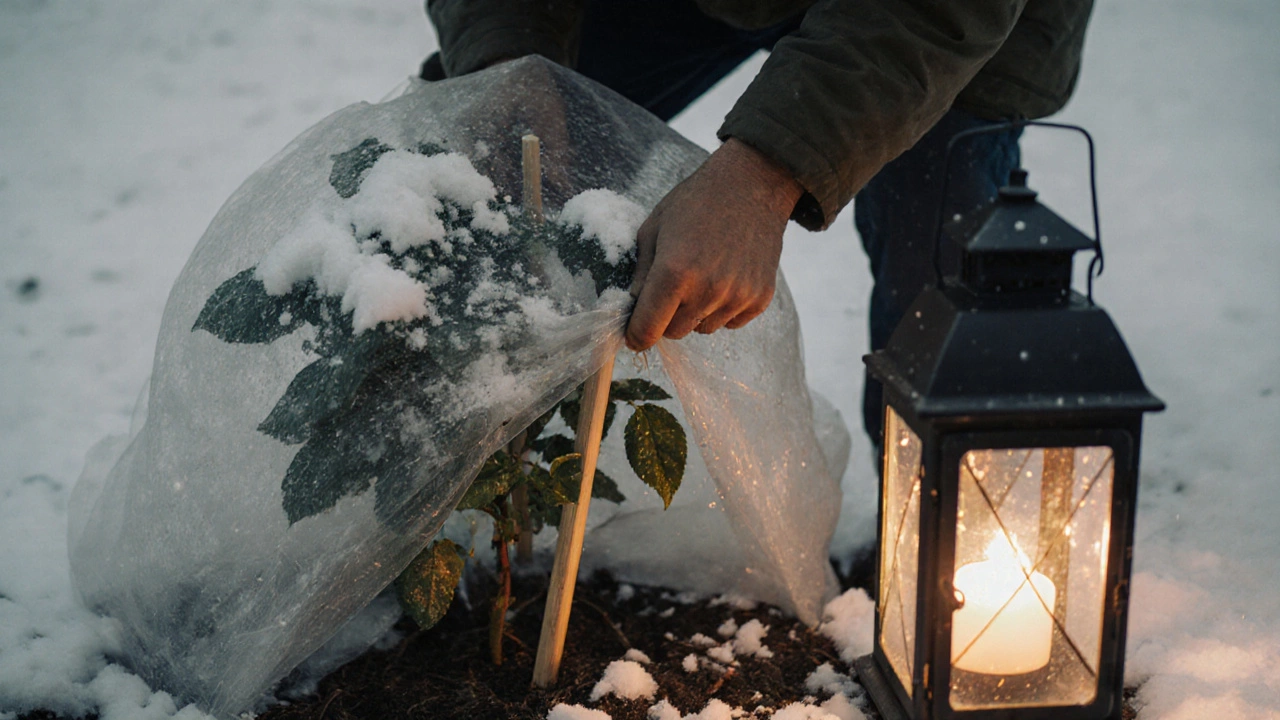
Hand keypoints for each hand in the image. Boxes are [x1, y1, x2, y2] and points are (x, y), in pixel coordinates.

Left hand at [625, 138, 803, 351]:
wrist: (752, 184)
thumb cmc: (696, 201)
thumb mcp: (654, 229)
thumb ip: (639, 274)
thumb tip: (631, 307)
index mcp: (674, 272)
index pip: (647, 331)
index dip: (635, 336)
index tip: (633, 332)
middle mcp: (707, 291)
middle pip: (674, 333)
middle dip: (666, 317)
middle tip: (671, 286)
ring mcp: (737, 297)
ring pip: (702, 328)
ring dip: (695, 312)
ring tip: (702, 273)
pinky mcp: (759, 299)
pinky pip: (730, 322)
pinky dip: (722, 308)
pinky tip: (724, 275)